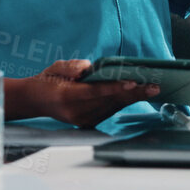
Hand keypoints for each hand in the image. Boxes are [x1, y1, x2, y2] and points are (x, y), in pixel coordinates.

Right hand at [7, 60, 158, 127]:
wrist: (35, 101)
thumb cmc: (46, 80)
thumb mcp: (55, 67)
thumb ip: (71, 66)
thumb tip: (89, 67)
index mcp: (66, 96)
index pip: (95, 92)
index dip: (115, 87)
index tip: (132, 82)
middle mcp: (76, 112)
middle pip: (109, 101)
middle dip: (133, 93)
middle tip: (154, 86)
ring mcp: (82, 120)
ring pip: (112, 107)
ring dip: (132, 97)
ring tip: (151, 88)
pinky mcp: (87, 123)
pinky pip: (109, 110)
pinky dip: (122, 101)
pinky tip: (136, 94)